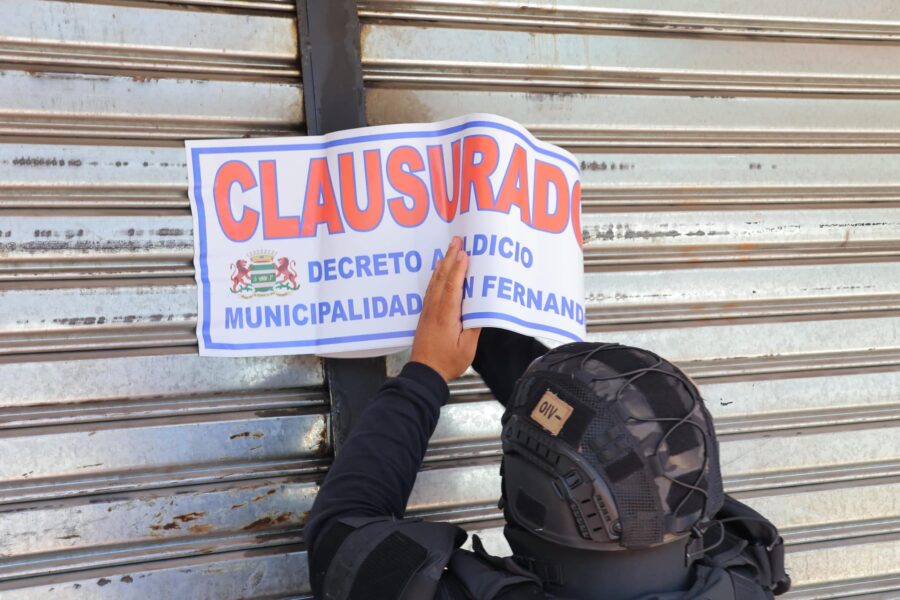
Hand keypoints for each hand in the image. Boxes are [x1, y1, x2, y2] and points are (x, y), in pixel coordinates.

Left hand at [410, 237, 480, 381]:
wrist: (424, 372)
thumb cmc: (447, 362)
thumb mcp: (467, 348)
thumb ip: (475, 326)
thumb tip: (483, 307)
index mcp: (446, 315)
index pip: (452, 286)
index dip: (458, 268)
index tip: (464, 253)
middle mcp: (435, 308)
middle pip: (442, 278)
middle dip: (450, 258)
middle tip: (457, 240)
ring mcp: (429, 310)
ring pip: (435, 281)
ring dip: (443, 263)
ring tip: (450, 249)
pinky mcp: (426, 314)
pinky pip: (431, 289)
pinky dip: (436, 275)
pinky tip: (439, 270)